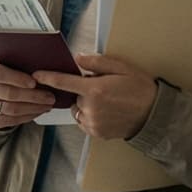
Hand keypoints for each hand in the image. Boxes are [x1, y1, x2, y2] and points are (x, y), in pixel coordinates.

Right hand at [0, 58, 53, 131]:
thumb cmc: (7, 75)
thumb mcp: (9, 65)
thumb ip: (21, 67)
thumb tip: (45, 74)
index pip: (0, 74)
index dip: (18, 79)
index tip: (34, 82)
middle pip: (8, 94)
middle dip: (33, 96)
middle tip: (50, 96)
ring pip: (11, 109)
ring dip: (33, 108)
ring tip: (47, 105)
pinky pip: (9, 121)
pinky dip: (27, 117)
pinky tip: (37, 112)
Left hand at [34, 53, 157, 142]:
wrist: (154, 115)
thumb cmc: (140, 89)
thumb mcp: (122, 68)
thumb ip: (97, 62)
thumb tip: (78, 58)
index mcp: (95, 90)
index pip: (63, 82)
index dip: (48, 77)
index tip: (37, 75)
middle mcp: (91, 108)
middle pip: (74, 97)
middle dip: (83, 91)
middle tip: (102, 89)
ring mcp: (93, 123)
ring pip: (78, 111)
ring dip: (85, 105)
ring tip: (105, 102)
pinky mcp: (97, 133)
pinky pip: (84, 123)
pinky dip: (89, 117)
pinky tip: (106, 112)